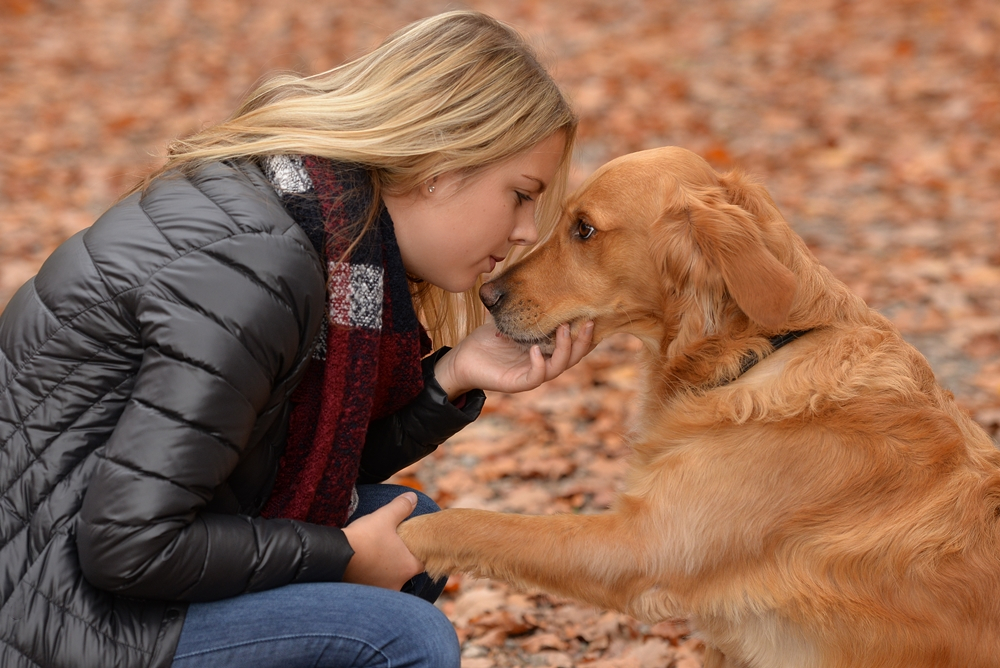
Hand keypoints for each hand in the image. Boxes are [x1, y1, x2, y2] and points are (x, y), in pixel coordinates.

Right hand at [342, 492, 423, 589]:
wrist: (334, 556)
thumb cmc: (364, 537)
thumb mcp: (385, 517)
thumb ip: (402, 507)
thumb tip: (413, 497)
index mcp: (407, 567)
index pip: (422, 563)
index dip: (417, 553)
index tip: (410, 545)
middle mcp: (397, 584)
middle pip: (404, 572)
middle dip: (399, 561)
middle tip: (390, 548)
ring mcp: (380, 591)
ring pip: (388, 580)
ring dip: (383, 571)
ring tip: (375, 556)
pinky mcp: (364, 594)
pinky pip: (372, 586)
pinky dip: (370, 577)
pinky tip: (363, 565)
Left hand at [434, 319, 594, 398]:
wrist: (462, 359)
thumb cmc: (486, 340)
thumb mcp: (509, 317)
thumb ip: (523, 303)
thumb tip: (534, 276)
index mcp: (546, 349)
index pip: (573, 343)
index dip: (586, 332)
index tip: (594, 313)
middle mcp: (543, 362)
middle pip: (574, 356)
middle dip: (584, 340)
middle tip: (589, 320)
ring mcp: (531, 374)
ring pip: (559, 366)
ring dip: (565, 349)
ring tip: (564, 330)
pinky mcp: (517, 382)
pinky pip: (535, 376)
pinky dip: (539, 364)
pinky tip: (536, 349)